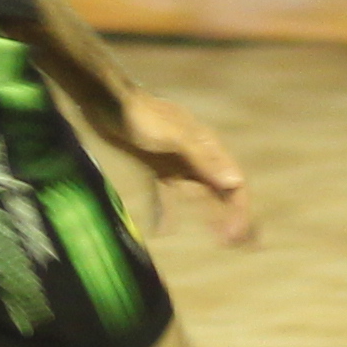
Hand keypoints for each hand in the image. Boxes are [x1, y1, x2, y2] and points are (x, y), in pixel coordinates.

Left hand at [106, 85, 255, 245]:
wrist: (107, 101)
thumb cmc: (142, 116)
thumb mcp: (173, 138)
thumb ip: (202, 159)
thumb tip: (234, 183)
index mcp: (207, 147)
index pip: (233, 183)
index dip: (238, 210)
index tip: (234, 236)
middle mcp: (196, 157)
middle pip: (220, 191)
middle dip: (231, 217)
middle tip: (237, 245)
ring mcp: (176, 162)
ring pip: (198, 195)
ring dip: (209, 216)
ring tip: (219, 241)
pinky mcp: (156, 166)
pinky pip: (167, 194)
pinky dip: (168, 211)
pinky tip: (164, 229)